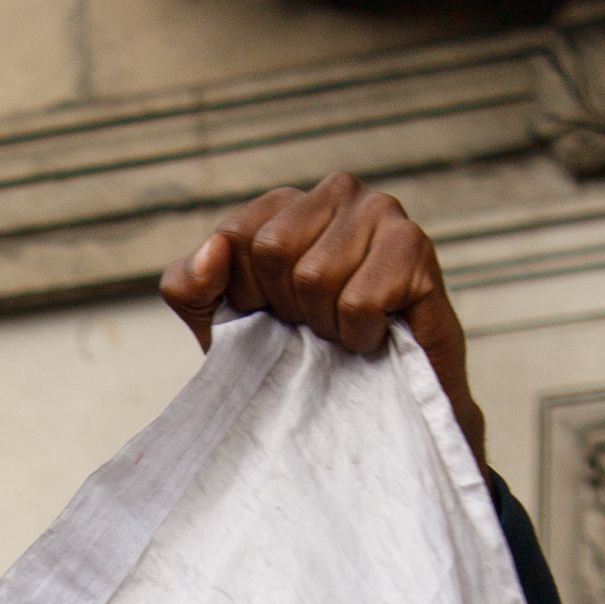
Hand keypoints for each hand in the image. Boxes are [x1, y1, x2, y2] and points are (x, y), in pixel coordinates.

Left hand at [160, 173, 485, 472]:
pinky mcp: (415, 247)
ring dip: (324, 326)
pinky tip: (373, 336)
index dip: (244, 293)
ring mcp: (381, 212)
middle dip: (284, 308)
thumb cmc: (295, 359)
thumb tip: (212, 252)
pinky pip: (359, 300)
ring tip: (342, 332)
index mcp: (286, 205)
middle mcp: (336, 192)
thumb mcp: (222, 326)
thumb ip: (190, 287)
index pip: (234, 235)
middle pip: (274, 250)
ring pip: (316, 275)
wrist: (371, 412)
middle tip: (311, 328)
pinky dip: (358, 335)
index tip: (268, 316)